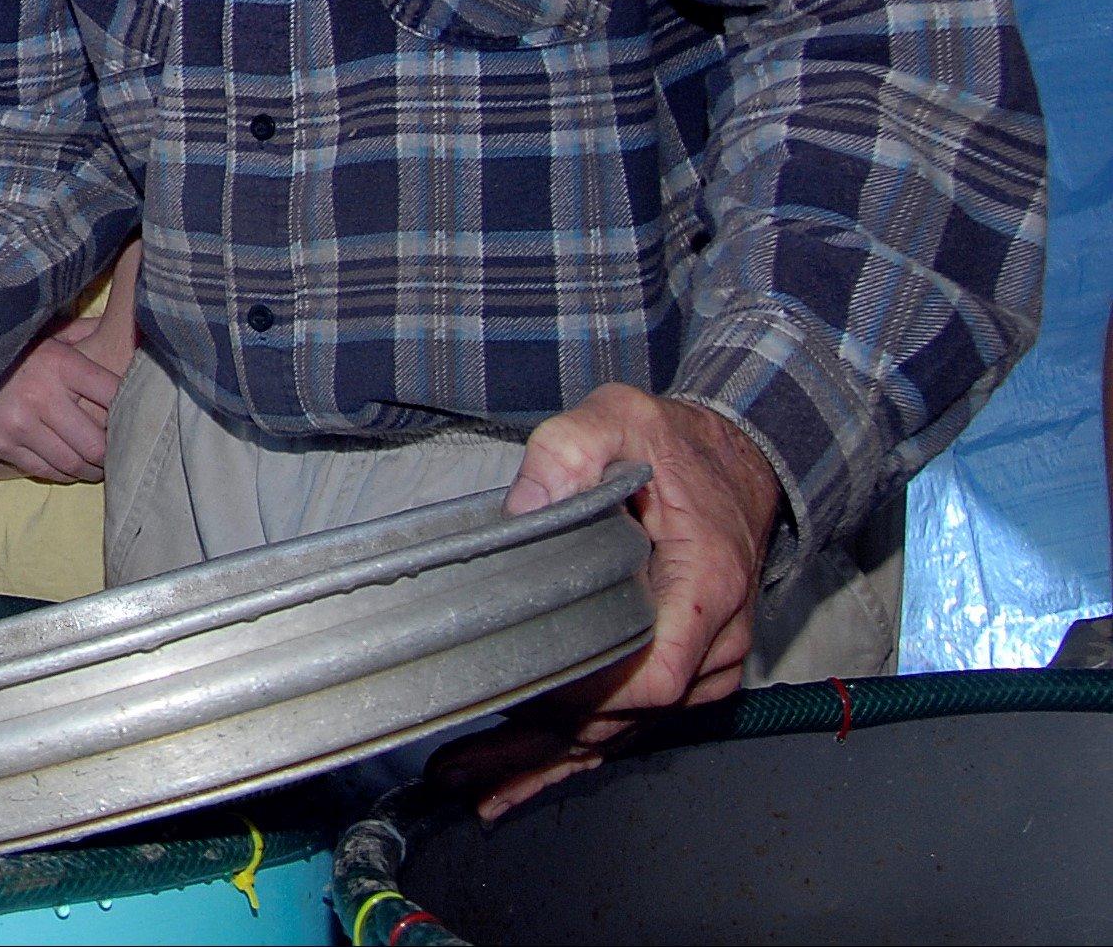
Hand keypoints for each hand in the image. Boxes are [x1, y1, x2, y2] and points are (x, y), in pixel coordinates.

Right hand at [0, 324, 122, 483]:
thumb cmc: (9, 346)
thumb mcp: (45, 331)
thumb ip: (83, 333)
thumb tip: (123, 330)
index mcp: (59, 362)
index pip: (113, 395)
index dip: (130, 411)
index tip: (134, 419)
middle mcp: (41, 394)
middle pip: (97, 443)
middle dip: (113, 455)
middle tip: (120, 457)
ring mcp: (19, 423)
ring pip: (72, 463)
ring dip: (91, 471)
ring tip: (99, 468)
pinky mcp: (1, 444)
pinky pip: (44, 470)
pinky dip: (63, 474)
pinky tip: (70, 469)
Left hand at [446, 384, 782, 818]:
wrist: (736, 459)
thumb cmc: (674, 443)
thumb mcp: (619, 417)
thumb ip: (569, 450)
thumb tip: (527, 506)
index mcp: (707, 583)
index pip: (659, 673)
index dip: (597, 697)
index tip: (532, 702)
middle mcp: (715, 638)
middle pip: (633, 718)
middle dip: (549, 747)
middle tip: (465, 766)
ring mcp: (705, 661)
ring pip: (627, 731)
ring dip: (551, 762)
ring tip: (472, 784)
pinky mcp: (685, 668)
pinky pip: (633, 723)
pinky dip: (576, 755)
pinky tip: (521, 782)